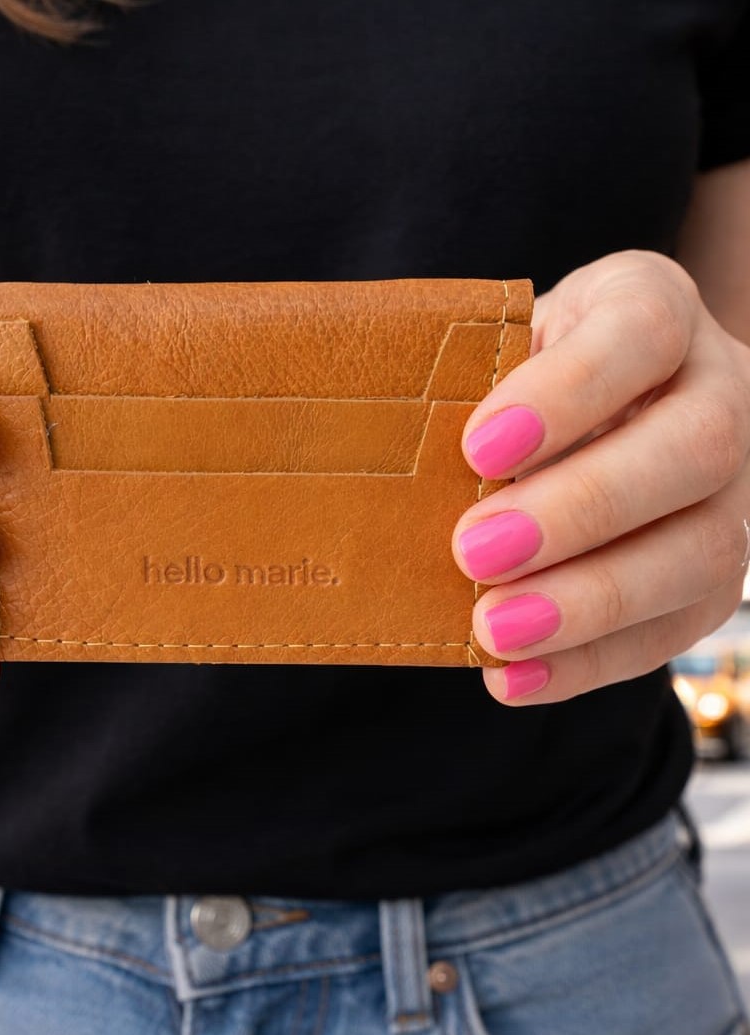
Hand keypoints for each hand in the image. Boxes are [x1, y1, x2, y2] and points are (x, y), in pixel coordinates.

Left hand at [453, 250, 749, 703]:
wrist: (582, 414)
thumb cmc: (518, 375)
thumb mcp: (493, 348)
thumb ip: (467, 385)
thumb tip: (395, 465)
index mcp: (657, 311)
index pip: (640, 331)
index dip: (566, 393)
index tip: (477, 448)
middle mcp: (723, 393)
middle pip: (693, 449)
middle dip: (580, 509)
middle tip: (474, 549)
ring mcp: (736, 490)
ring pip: (705, 551)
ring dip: (591, 600)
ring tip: (494, 627)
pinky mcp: (717, 575)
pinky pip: (676, 628)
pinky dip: (589, 661)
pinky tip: (512, 676)